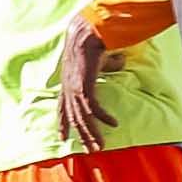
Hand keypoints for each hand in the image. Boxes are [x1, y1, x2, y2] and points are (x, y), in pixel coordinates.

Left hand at [54, 23, 121, 151]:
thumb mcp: (98, 57)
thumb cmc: (93, 40)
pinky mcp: (84, 87)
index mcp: (67, 83)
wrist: (87, 31)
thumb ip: (106, 64)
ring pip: (82, 118)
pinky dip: (103, 117)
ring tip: (101, 146)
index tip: (62, 137)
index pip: (62, 108)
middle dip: (82, 136)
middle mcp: (68, 89)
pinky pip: (93, 108)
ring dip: (92, 133)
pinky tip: (113, 123)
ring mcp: (74, 89)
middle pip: (74, 118)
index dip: (62, 123)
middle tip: (91, 151)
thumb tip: (119, 61)